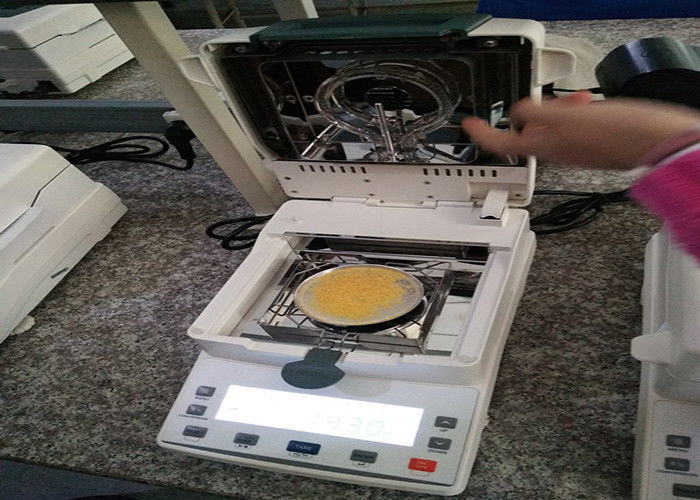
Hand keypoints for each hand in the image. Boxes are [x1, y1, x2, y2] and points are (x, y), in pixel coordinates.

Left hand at [462, 92, 699, 168]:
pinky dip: (573, 113)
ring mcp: (575, 149)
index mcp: (545, 146)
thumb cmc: (617, 134)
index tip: (469, 125)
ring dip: (554, 109)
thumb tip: (517, 112)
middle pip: (526, 133)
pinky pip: (573, 126)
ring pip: (552, 127)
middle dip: (526, 113)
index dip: (481, 134)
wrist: (657, 143)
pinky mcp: (593, 143)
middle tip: (530, 102)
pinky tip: (587, 105)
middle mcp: (557, 151)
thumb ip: (537, 113)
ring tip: (571, 99)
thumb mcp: (567, 117)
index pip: (501, 143)